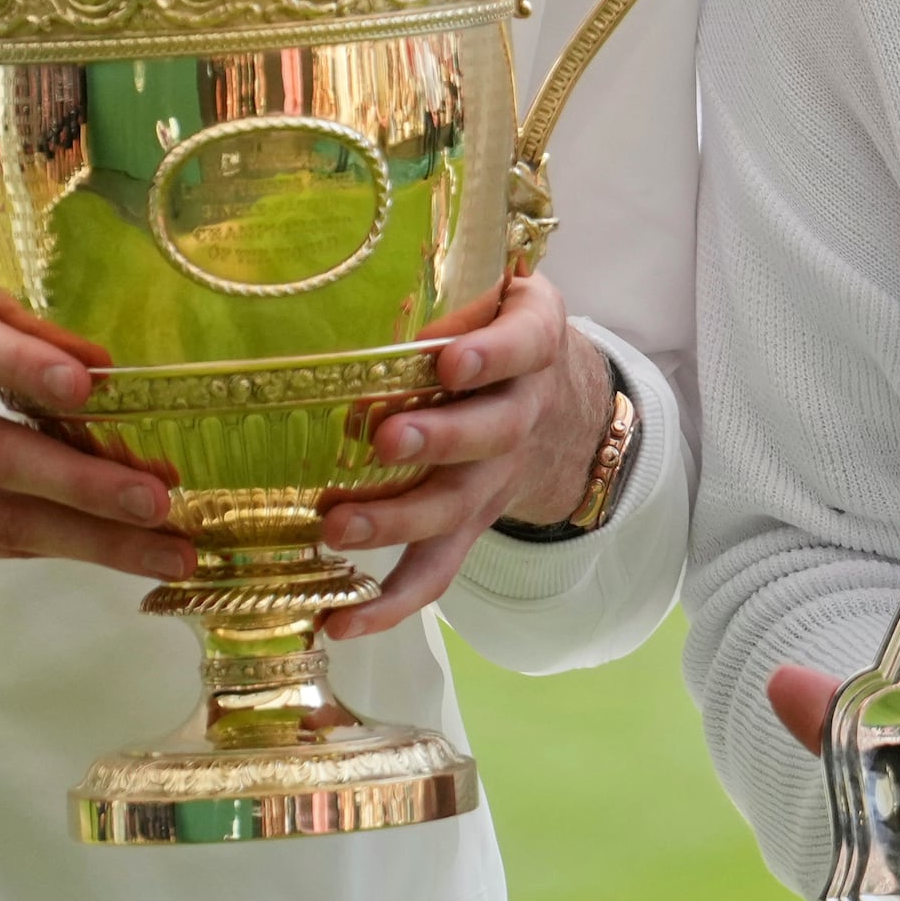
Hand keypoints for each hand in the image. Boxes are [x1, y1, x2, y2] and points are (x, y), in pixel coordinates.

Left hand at [320, 270, 610, 641]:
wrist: (562, 409)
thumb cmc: (503, 334)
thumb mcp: (503, 292)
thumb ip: (456, 285)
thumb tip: (352, 278)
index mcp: (532, 347)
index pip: (524, 346)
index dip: (490, 356)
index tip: (448, 359)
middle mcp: (518, 418)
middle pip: (489, 436)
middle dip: (438, 439)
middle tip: (385, 437)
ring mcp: (492, 481)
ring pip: (455, 509)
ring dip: (397, 521)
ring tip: (337, 527)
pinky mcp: (467, 528)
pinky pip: (435, 573)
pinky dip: (388, 604)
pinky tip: (337, 621)